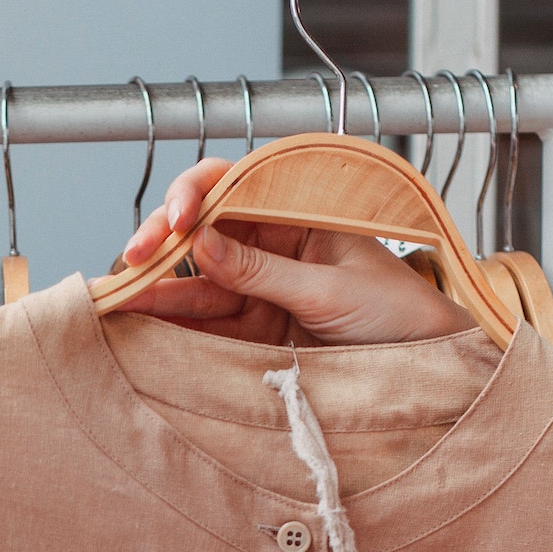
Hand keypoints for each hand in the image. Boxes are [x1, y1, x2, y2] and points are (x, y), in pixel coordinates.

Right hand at [116, 157, 473, 346]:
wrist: (431, 365)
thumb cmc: (400, 313)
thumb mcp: (329, 288)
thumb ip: (262, 269)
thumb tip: (201, 243)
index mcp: (299, 212)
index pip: (234, 186)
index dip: (196, 195)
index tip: (176, 218)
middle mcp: (275, 244)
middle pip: (204, 233)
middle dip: (163, 243)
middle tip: (132, 259)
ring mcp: (263, 288)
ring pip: (199, 281)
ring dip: (159, 288)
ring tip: (121, 298)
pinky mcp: (258, 332)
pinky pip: (209, 323)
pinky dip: (176, 324)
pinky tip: (144, 322)